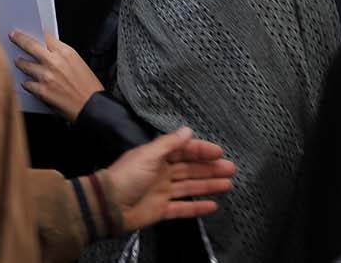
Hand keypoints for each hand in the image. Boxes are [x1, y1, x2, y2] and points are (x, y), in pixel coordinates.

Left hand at [9, 30, 102, 122]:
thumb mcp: (78, 63)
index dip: (35, 33)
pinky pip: (27, 83)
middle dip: (19, 39)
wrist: (92, 107)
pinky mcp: (42, 91)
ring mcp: (46, 76)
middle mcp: (54, 62)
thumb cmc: (88, 87)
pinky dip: (27, 83)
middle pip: (30, 45)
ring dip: (21, 63)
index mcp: (65, 52)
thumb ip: (62, 55)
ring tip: (18, 61)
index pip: (45, 36)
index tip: (27, 31)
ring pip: (25, 64)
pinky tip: (27, 83)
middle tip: (13, 36)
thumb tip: (47, 50)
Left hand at [101, 127, 235, 233]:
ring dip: (209, 185)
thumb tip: (188, 130)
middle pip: (191, 169)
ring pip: (190, 187)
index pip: (184, 151)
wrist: (109, 205)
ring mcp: (163, 192)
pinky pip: (183, 208)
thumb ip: (169, 144)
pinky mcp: (162, 210)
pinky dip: (198, 208)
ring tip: (228, 185)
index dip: (201, 150)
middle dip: (210, 168)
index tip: (219, 152)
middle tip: (231, 169)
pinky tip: (213, 206)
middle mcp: (162, 172)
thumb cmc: (128, 175)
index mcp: (158, 156)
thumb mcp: (148, 155)